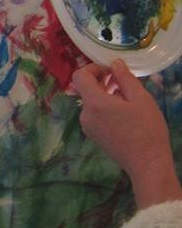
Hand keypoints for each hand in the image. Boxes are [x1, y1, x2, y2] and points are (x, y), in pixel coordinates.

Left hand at [71, 59, 181, 209]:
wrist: (147, 163)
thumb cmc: (146, 129)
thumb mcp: (140, 98)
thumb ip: (124, 78)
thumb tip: (114, 63)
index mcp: (94, 103)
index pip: (80, 76)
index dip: (93, 68)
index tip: (111, 71)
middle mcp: (85, 114)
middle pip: (86, 89)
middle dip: (102, 81)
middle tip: (123, 82)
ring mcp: (87, 127)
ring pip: (91, 102)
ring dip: (105, 94)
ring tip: (127, 99)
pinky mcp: (93, 136)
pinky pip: (94, 114)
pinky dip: (105, 108)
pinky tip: (124, 113)